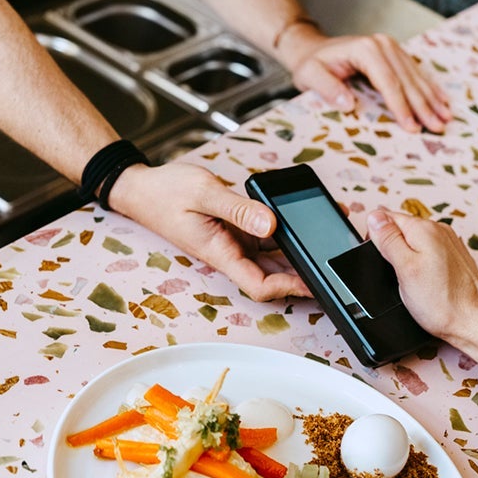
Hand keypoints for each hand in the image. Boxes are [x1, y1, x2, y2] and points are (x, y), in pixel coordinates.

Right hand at [109, 162, 311, 302]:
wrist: (142, 189)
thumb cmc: (166, 192)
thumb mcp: (204, 194)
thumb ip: (239, 209)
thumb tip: (272, 224)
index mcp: (221, 253)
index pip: (259, 286)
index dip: (287, 288)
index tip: (312, 279)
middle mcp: (230, 252)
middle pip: (273, 276)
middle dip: (303, 273)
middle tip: (335, 264)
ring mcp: (234, 242)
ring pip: (273, 256)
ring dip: (299, 250)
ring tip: (328, 238)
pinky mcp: (236, 229)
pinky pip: (267, 236)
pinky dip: (287, 230)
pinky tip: (304, 218)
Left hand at [279, 25, 451, 134]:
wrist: (313, 48)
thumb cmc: (311, 64)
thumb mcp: (310, 75)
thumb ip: (327, 88)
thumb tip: (348, 103)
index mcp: (365, 49)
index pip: (388, 82)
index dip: (401, 106)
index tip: (412, 127)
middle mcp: (382, 44)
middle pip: (407, 80)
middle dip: (423, 107)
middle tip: (437, 128)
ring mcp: (391, 47)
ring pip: (416, 77)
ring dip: (432, 100)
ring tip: (445, 119)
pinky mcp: (395, 53)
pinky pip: (416, 72)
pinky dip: (429, 89)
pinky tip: (442, 101)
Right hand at [365, 208, 477, 381]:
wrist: (474, 321)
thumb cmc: (442, 301)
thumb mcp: (403, 268)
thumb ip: (388, 239)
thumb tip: (374, 217)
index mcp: (423, 228)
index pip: (386, 218)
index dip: (377, 239)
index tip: (383, 260)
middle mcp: (439, 230)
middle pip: (401, 229)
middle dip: (393, 250)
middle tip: (400, 275)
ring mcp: (449, 244)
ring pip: (415, 243)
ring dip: (408, 259)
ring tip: (415, 282)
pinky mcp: (454, 257)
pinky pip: (429, 254)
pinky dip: (423, 266)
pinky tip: (427, 283)